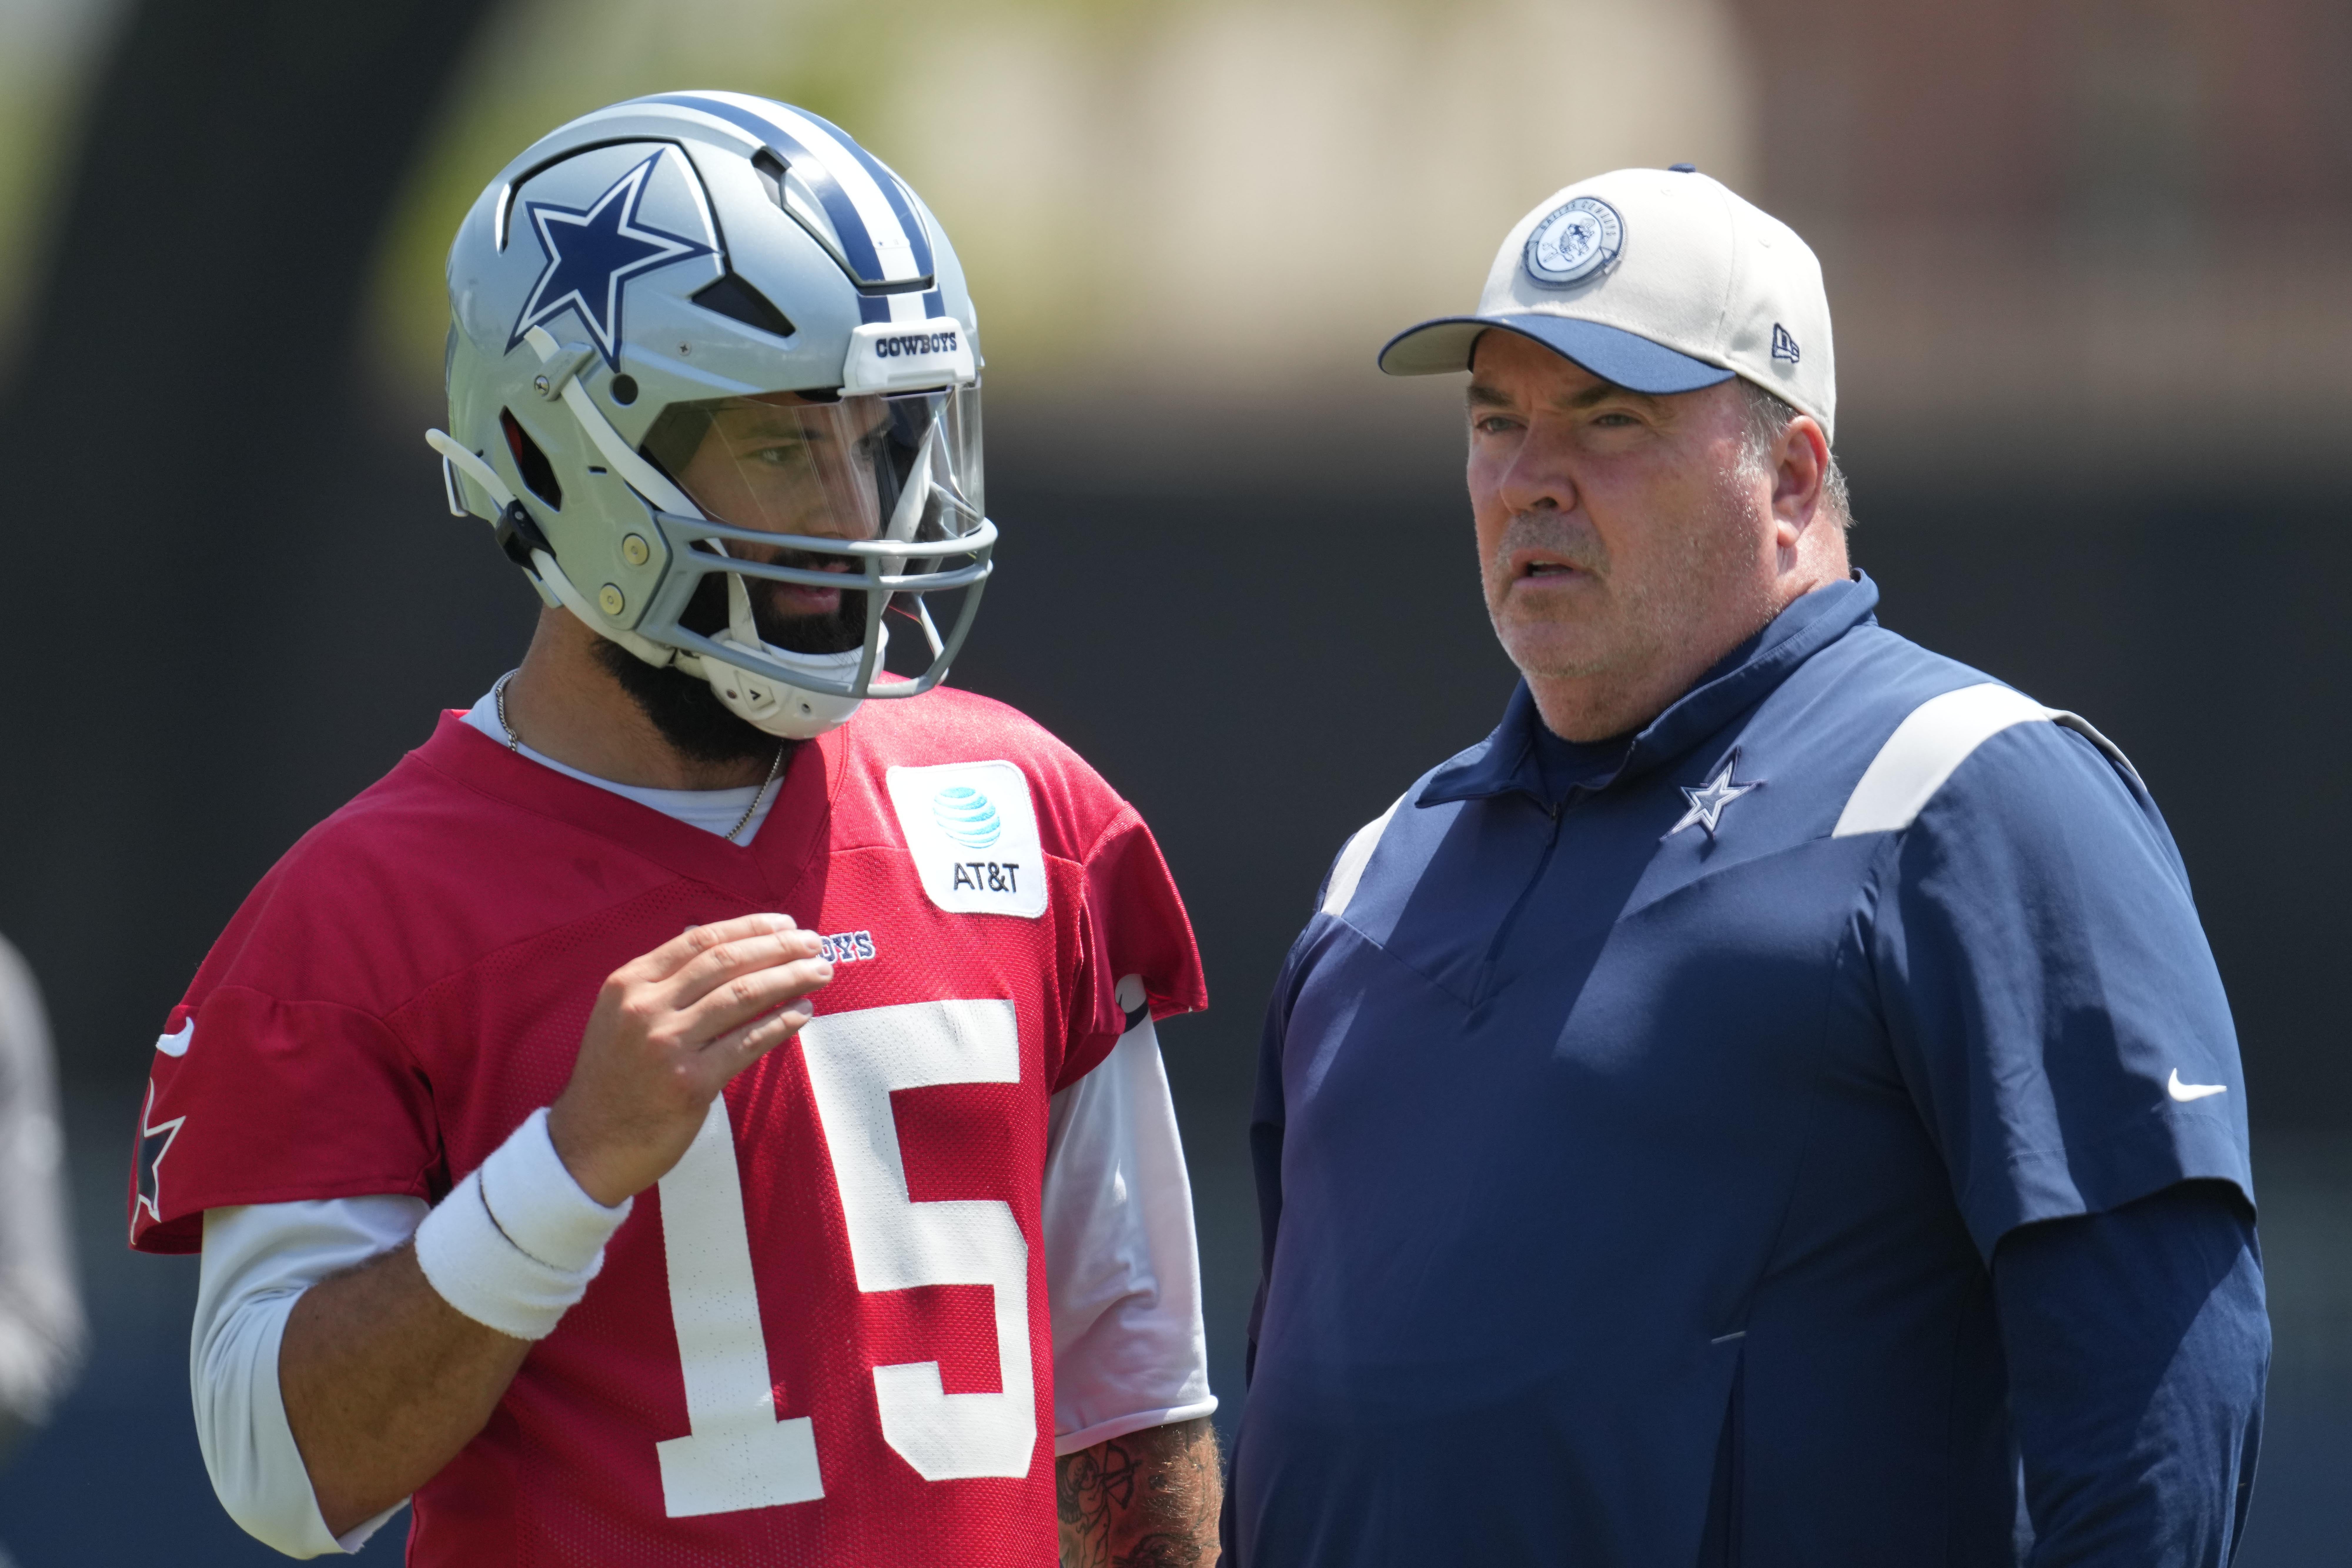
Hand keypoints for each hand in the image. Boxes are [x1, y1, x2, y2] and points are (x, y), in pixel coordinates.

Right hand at [548, 913, 831, 1204]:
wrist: (588, 1143)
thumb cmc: (614, 1075)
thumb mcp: (621, 1015)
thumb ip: (664, 981)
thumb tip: (722, 943)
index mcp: (629, 983)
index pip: (700, 940)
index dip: (750, 927)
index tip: (785, 923)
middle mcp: (646, 1008)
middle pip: (727, 962)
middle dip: (778, 948)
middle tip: (814, 942)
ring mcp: (668, 1045)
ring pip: (742, 996)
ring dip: (790, 979)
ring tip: (820, 972)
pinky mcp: (691, 1083)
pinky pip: (748, 1043)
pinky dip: (781, 1023)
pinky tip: (804, 1012)